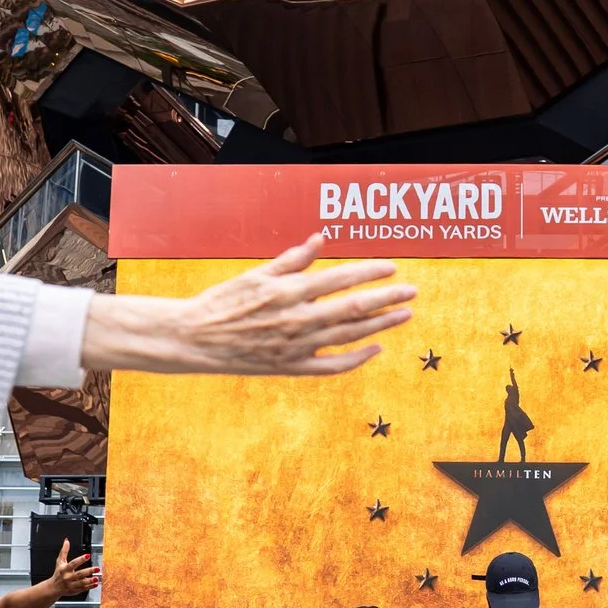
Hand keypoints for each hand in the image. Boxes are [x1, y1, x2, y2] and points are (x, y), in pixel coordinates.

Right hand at [44, 541, 98, 597]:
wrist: (53, 588)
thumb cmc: (58, 573)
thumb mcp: (59, 562)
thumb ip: (64, 551)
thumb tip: (66, 541)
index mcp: (64, 569)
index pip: (73, 563)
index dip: (81, 559)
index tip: (88, 555)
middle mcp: (67, 577)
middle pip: (79, 574)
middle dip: (88, 571)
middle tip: (97, 568)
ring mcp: (71, 585)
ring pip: (81, 583)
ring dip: (90, 580)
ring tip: (97, 578)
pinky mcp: (74, 591)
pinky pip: (83, 589)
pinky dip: (90, 587)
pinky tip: (95, 584)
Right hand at [97, 233, 415, 375]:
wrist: (195, 339)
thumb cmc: (225, 302)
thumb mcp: (257, 273)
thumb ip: (294, 259)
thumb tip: (322, 240)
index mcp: (289, 291)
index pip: (340, 279)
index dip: (370, 273)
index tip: (391, 268)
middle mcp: (297, 320)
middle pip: (353, 308)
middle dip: (386, 299)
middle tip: (412, 291)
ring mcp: (296, 347)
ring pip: (349, 337)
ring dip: (381, 326)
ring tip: (404, 315)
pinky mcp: (291, 368)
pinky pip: (332, 366)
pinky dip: (356, 359)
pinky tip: (375, 349)